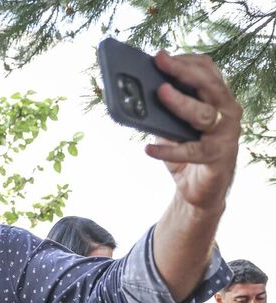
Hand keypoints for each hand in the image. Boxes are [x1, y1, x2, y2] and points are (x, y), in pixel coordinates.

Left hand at [145, 52, 241, 212]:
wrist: (200, 188)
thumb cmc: (187, 149)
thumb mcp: (172, 125)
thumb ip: (162, 109)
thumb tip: (133, 94)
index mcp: (217, 98)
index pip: (207, 70)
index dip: (185, 60)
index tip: (161, 55)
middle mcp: (226, 111)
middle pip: (207, 85)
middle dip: (182, 71)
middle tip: (159, 61)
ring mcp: (225, 133)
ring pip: (203, 113)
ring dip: (180, 101)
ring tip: (159, 92)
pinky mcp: (217, 156)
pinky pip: (192, 150)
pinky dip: (168, 150)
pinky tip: (148, 148)